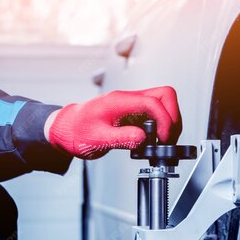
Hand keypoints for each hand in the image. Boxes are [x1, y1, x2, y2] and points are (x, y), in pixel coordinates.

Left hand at [45, 87, 181, 159]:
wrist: (67, 129)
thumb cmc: (77, 131)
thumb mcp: (97, 139)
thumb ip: (121, 138)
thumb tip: (142, 138)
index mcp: (120, 101)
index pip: (153, 102)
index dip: (164, 120)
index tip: (164, 139)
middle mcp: (129, 99)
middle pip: (165, 95)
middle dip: (173, 117)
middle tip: (168, 139)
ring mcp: (133, 106)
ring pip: (163, 104)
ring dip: (169, 123)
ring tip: (162, 143)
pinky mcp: (135, 114)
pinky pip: (156, 115)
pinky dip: (162, 128)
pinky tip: (154, 142)